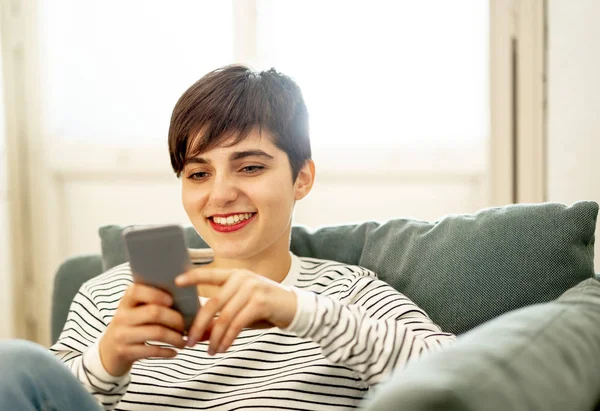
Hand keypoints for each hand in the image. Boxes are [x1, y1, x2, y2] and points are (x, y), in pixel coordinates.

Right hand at [99, 284, 186, 376]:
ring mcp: (122, 335)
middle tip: (185, 326)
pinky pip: (152, 350)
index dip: (157, 294)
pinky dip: (167, 352)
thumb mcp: (135, 311)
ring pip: (157, 332)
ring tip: (183, 341)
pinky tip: (174, 352)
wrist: (109, 352)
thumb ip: (152, 301)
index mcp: (126, 301)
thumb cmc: (131, 326)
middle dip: (176, 319)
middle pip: (154, 312)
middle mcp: (122, 316)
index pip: (138, 291)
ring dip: (176, 338)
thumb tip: (183, 296)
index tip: (172, 301)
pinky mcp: (125, 352)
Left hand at [175, 268, 296, 354]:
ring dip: (214, 337)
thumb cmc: (266, 309)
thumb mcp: (243, 308)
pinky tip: (224, 347)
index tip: (175, 282)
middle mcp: (242, 278)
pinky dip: (228, 338)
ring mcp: (252, 288)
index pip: (209, 273)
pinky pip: (237, 324)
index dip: (192, 277)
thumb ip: (222, 315)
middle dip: (198, 325)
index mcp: (236, 275)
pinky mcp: (260, 302)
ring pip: (224, 317)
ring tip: (210, 351)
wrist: (295, 308)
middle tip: (190, 342)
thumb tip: (199, 332)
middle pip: (212, 303)